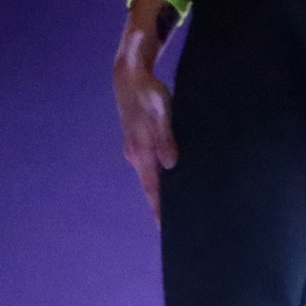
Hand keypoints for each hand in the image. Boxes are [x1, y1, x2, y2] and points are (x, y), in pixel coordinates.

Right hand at [111, 3, 177, 219]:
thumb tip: (171, 165)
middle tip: (175, 227)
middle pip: (150, 187)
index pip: (152, 187)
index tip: (164, 228)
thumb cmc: (149, 94)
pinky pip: (151, 165)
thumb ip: (165, 138)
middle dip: (160, 206)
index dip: (159, 207)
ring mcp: (136, 150)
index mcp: (141, 151)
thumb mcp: (161, 113)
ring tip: (176, 208)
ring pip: (150, 177)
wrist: (129, 77)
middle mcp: (136, 155)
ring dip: (161, 192)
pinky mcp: (140, 142)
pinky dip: (159, 177)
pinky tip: (172, 179)